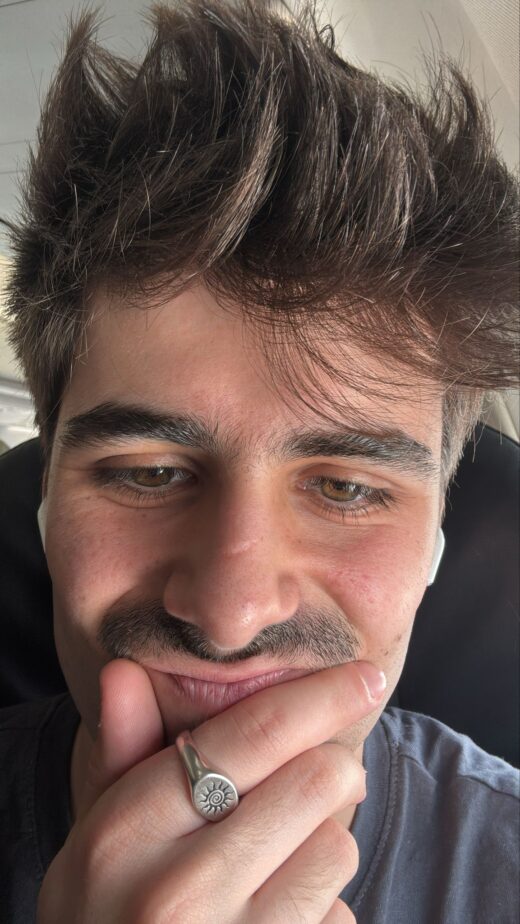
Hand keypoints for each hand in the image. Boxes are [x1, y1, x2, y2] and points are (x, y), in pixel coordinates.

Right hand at [37, 658, 385, 922]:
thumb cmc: (102, 908)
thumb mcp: (95, 829)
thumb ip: (122, 749)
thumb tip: (123, 669)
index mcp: (129, 830)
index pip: (253, 734)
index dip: (322, 696)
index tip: (366, 676)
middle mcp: (177, 889)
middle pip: (316, 779)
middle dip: (335, 766)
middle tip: (324, 774)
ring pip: (337, 847)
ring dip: (324, 839)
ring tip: (281, 854)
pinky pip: (338, 916)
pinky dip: (323, 906)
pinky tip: (277, 913)